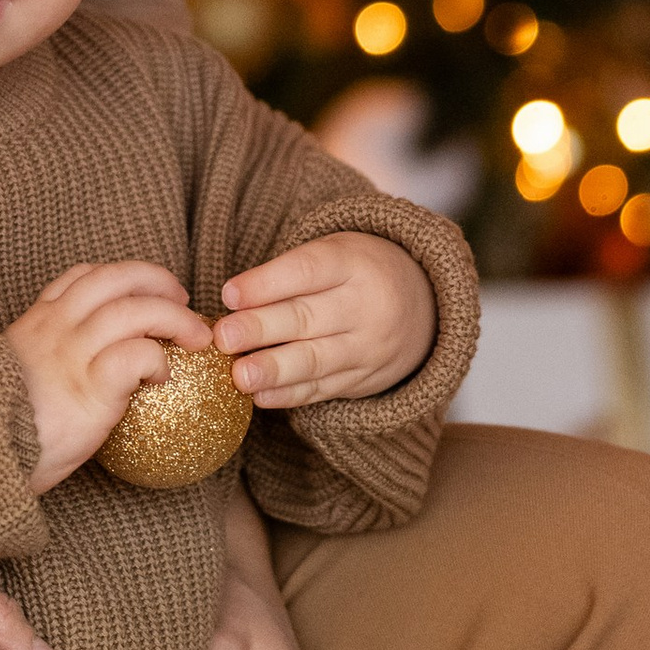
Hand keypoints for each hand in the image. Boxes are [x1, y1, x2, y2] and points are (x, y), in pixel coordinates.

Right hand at [8, 259, 211, 486]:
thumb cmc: (0, 424)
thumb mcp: (13, 374)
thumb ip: (46, 360)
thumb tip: (82, 369)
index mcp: (38, 321)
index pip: (81, 277)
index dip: (120, 276)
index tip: (143, 289)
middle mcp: (56, 327)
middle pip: (116, 279)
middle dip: (157, 280)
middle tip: (182, 298)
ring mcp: (73, 353)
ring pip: (135, 310)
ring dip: (174, 317)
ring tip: (196, 337)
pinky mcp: (91, 387)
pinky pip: (137, 354)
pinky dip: (158, 358)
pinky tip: (162, 377)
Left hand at [216, 229, 435, 408]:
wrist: (426, 307)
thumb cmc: (356, 273)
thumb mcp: (333, 254)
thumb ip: (286, 274)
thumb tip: (232, 302)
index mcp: (352, 264)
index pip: (306, 271)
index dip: (266, 283)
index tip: (229, 294)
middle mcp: (365, 306)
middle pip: (307, 317)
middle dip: (261, 329)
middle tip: (223, 338)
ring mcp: (367, 347)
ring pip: (316, 360)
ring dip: (274, 369)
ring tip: (239, 376)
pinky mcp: (363, 380)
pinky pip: (323, 389)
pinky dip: (290, 395)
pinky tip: (261, 396)